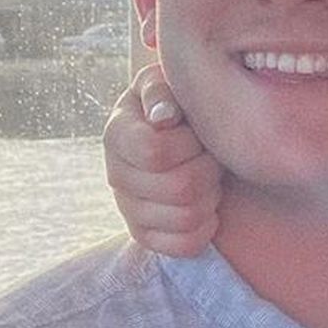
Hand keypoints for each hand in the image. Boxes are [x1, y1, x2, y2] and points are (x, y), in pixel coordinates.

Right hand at [103, 65, 220, 256]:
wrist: (180, 134)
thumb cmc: (176, 103)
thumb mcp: (167, 82)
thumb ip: (162, 92)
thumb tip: (164, 118)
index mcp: (117, 134)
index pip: (155, 152)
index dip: (190, 143)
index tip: (198, 131)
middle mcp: (116, 175)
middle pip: (179, 187)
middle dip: (209, 168)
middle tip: (211, 154)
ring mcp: (129, 210)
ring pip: (187, 217)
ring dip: (211, 195)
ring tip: (209, 175)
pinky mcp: (146, 236)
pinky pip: (186, 244)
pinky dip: (208, 225)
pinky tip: (207, 203)